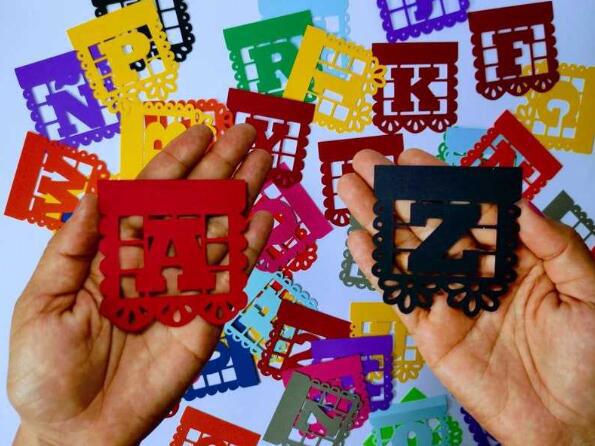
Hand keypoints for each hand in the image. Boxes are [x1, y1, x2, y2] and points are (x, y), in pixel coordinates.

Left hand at [8, 124, 272, 445]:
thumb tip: (94, 191)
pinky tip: (261, 220)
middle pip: (193, 206)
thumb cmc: (48, 370)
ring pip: (218, 234)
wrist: (78, 428)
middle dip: (219, 168)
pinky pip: (231, 279)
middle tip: (246, 134)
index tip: (200, 133)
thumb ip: (72, 246)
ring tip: (262, 165)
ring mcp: (184, 289)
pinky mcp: (205, 319)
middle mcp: (155, 263)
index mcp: (115, 252)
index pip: (151, 196)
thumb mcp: (43, 301)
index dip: (176, 163)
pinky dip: (249, 250)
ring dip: (241, 198)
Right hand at [339, 149, 594, 445]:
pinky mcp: (430, 331)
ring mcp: (448, 300)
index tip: (411, 158)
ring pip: (406, 253)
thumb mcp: (588, 292)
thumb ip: (556, 244)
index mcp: (512, 256)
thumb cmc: (589, 358)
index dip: (439, 182)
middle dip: (395, 192)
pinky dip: (376, 268)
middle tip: (365, 161)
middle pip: (428, 224)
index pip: (470, 209)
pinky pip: (399, 295)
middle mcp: (474, 272)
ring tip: (348, 188)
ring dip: (376, 219)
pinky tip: (358, 239)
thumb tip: (519, 204)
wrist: (567, 421)